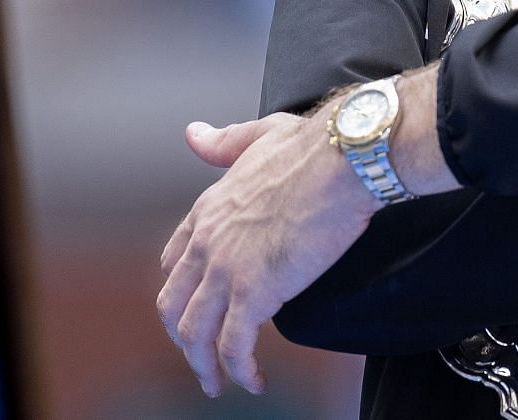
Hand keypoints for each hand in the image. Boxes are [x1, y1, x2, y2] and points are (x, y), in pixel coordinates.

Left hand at [157, 110, 377, 395]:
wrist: (344, 159)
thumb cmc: (313, 146)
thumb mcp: (258, 136)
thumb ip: (223, 142)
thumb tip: (195, 134)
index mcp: (209, 208)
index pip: (174, 260)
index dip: (181, 288)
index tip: (194, 305)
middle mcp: (208, 242)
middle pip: (175, 304)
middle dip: (183, 336)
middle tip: (201, 355)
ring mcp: (227, 270)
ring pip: (196, 333)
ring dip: (204, 365)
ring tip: (218, 382)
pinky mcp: (255, 293)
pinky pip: (234, 346)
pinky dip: (239, 370)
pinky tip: (253, 380)